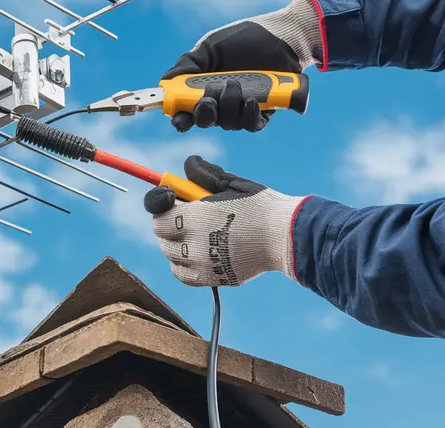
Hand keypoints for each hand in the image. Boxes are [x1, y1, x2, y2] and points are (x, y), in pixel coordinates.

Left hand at [144, 156, 306, 286]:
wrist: (285, 236)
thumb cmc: (259, 205)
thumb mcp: (230, 182)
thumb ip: (203, 174)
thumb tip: (187, 165)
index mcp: (194, 217)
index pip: (158, 216)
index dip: (162, 206)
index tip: (173, 200)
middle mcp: (194, 244)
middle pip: (163, 237)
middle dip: (171, 225)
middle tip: (188, 217)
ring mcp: (203, 265)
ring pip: (171, 257)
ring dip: (177, 245)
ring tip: (196, 236)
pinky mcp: (213, 279)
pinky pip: (184, 275)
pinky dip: (185, 266)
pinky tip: (198, 254)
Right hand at [163, 0, 320, 131]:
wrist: (283, 37)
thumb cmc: (245, 38)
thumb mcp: (210, 47)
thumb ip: (188, 65)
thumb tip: (164, 81)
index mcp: (203, 87)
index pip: (187, 110)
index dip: (181, 119)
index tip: (179, 119)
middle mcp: (220, 101)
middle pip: (205, 121)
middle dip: (204, 114)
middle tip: (209, 100)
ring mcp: (240, 108)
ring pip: (227, 124)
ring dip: (229, 107)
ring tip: (237, 85)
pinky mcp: (262, 112)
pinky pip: (251, 124)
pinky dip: (249, 114)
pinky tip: (252, 100)